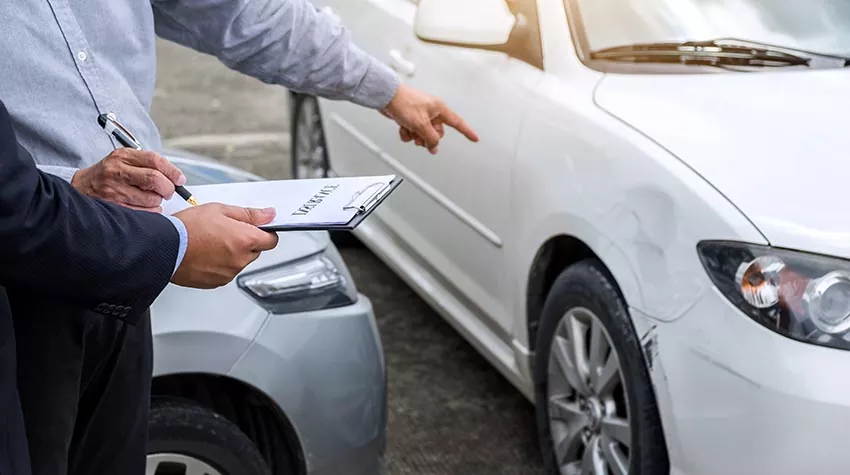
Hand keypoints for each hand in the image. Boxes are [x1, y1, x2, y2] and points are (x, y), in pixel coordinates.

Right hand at [71, 148, 186, 211]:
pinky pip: (144, 212)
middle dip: (168, 188)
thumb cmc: (110, 174)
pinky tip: (144, 206)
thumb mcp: (125, 161)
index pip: (155, 160)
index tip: (180, 179)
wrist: (81, 187)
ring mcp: (114, 190)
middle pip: (155, 180)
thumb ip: (149, 165)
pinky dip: (150, 211)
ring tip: (151, 198)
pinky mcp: (114, 207)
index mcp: (123, 156)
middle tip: (169, 192)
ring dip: (158, 201)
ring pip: (151, 199)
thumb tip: (176, 178)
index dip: (172, 171)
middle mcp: (117, 171)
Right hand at [171, 204, 279, 288]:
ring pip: (240, 262)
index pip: (271, 240)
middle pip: (255, 251)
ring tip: (211, 242)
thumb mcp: (220, 210)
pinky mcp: (217, 282)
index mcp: (245, 240)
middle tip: (226, 231)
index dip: (265, 232)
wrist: (164, 247)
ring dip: (232, 253)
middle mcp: (240, 259)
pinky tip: (206, 254)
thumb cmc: (187, 228)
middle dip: (246, 242)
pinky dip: (220, 264)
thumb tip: (268, 215)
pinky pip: (226, 272)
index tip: (258, 228)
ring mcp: (229, 273)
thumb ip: (249, 214)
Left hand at [380, 83, 478, 153]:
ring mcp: (420, 114)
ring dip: (416, 136)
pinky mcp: (410, 117)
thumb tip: (435, 147)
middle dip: (428, 138)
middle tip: (420, 138)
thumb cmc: (404, 103)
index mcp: (439, 109)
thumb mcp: (421, 124)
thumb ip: (430, 138)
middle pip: (437, 133)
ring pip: (424, 134)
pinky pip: (413, 131)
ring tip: (409, 131)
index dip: (467, 131)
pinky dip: (407, 132)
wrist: (386, 96)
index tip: (475, 138)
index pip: (457, 122)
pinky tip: (402, 128)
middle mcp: (432, 111)